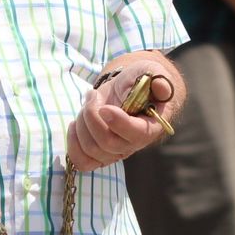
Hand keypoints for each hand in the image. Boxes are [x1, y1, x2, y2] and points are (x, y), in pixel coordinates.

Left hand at [66, 56, 180, 170]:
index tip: (105, 108)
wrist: (126, 90)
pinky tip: (75, 124)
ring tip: (88, 104)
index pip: (137, 134)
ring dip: (82, 123)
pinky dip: (73, 144)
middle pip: (108, 143)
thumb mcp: (151, 73)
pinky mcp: (99, 155)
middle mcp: (134, 144)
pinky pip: (82, 162)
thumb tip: (161, 87)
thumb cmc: (140, 81)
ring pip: (91, 149)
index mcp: (151, 126)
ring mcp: (116, 153)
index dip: (119, 123)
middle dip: (93, 117)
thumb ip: (157, 79)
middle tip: (92, 94)